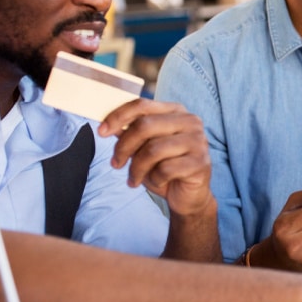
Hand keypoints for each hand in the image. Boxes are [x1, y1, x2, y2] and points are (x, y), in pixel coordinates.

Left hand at [100, 99, 214, 218]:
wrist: (189, 196)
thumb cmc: (165, 169)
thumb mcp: (144, 149)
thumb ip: (131, 134)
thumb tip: (108, 126)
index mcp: (176, 112)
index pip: (142, 105)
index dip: (118, 117)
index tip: (101, 132)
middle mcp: (190, 122)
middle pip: (144, 126)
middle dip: (124, 147)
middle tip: (115, 164)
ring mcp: (198, 141)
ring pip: (153, 150)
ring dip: (136, 168)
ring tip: (133, 179)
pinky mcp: (200, 163)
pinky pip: (165, 169)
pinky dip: (155, 179)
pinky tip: (157, 182)